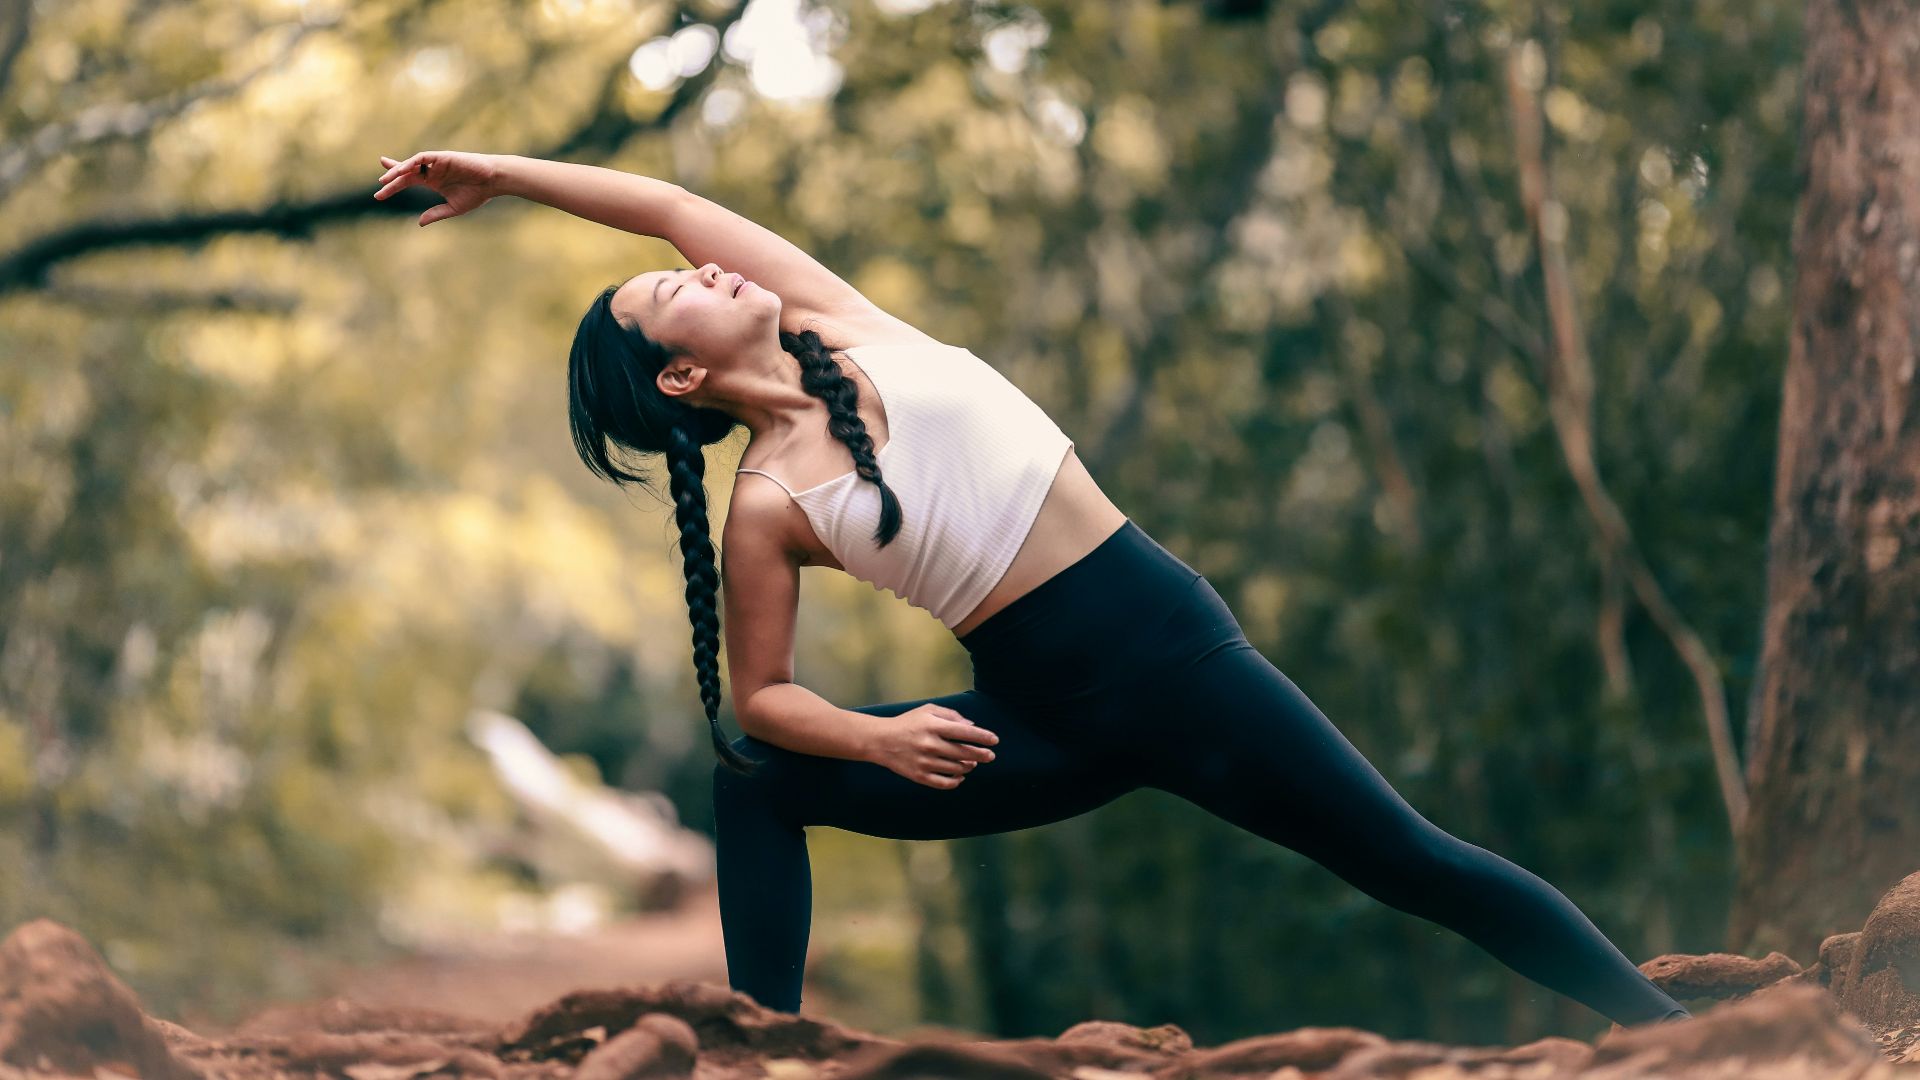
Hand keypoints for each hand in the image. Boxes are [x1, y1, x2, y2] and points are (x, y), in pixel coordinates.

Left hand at [373, 150, 501, 225]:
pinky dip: (411, 163)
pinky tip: (402, 170)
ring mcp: (436, 163)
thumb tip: (419, 223)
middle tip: (380, 185)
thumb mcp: (453, 208)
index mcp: (433, 181)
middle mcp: (432, 170)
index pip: (408, 179)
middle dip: (391, 177)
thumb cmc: (478, 193)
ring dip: (398, 170)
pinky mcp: (442, 157)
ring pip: (411, 164)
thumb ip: (436, 214)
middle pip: (406, 172)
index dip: (394, 183)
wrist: (493, 181)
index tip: (380, 191)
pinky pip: (422, 157)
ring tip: (386, 180)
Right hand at [865, 704, 998, 789]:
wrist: (880, 740)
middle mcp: (929, 744)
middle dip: (982, 755)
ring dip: (969, 766)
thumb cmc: (908, 722)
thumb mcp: (928, 710)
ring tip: (972, 763)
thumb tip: (972, 726)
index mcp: (933, 726)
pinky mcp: (919, 776)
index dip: (982, 737)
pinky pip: (944, 783)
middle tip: (990, 756)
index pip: (964, 732)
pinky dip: (956, 781)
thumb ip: (951, 715)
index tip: (995, 740)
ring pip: (956, 769)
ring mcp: (924, 762)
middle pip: (964, 753)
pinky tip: (960, 775)